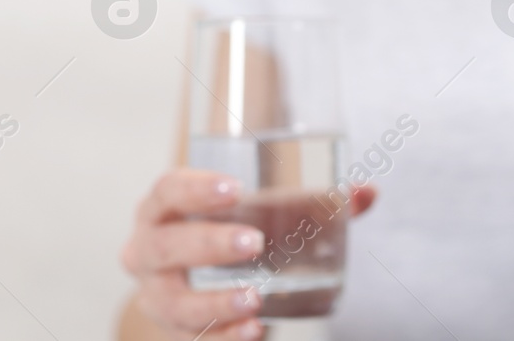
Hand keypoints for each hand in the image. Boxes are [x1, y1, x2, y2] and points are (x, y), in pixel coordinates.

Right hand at [120, 169, 375, 339]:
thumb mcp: (258, 211)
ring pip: (173, 301)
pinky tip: (253, 333)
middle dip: (208, 244)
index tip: (234, 189)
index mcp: (162, 209)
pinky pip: (190, 340)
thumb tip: (366, 193)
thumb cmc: (228, 230)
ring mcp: (156, 295)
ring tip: (254, 298)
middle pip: (165, 245)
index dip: (195, 188)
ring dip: (214, 301)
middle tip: (254, 243)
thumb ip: (313, 201)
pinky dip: (222, 339)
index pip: (167, 190)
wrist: (195, 279)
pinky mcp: (172, 331)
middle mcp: (147, 249)